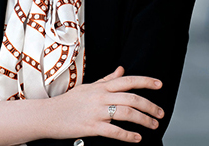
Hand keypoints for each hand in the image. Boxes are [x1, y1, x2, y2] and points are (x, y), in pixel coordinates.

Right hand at [49, 66, 163, 142]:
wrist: (48, 115)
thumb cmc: (68, 102)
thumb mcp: (88, 87)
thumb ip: (107, 79)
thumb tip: (122, 69)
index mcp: (100, 87)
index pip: (127, 80)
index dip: (145, 81)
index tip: (159, 84)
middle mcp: (100, 97)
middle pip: (131, 98)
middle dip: (150, 105)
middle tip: (160, 113)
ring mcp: (96, 112)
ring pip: (126, 113)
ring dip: (144, 120)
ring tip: (153, 125)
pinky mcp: (91, 127)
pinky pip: (114, 131)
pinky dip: (128, 136)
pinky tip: (137, 138)